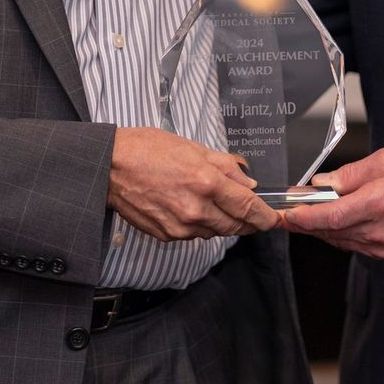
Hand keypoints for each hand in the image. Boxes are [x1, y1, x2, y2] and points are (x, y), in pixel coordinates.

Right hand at [107, 127, 279, 241]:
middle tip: (253, 214)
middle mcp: (195, 209)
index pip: (247, 207)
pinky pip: (195, 235)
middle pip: (236, 226)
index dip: (265, 216)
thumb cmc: (147, 150)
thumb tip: (247, 183)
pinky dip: (201, 225)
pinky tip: (193, 208)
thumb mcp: (193, 148)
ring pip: (216, 232)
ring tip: (215, 204)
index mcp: (205, 182)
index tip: (274, 218)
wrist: (109, 167)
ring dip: (223, 222)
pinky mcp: (167, 235)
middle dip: (248, 222)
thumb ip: (225, 166)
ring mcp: (180, 226)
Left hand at [276, 148, 383, 258]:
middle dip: (304, 223)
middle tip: (285, 214)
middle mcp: (379, 229)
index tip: (286, 213)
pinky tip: (329, 224)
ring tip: (302, 217)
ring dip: (318, 229)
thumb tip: (323, 183)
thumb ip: (351, 173)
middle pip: (330, 231)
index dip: (303, 217)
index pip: (330, 216)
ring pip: (339, 240)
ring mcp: (383, 245)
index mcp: (379, 203)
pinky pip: (352, 245)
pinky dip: (337, 234)